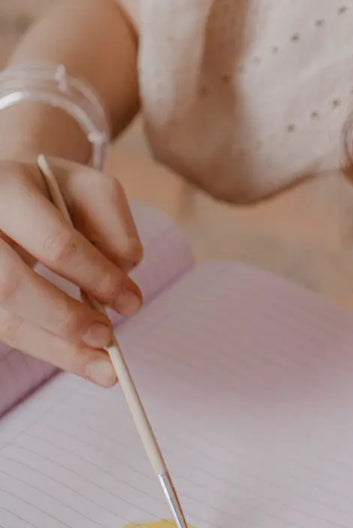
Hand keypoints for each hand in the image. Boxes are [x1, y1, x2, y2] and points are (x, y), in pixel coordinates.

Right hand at [0, 157, 143, 385]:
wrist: (4, 192)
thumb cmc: (55, 191)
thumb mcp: (92, 191)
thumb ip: (114, 228)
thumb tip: (124, 275)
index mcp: (8, 188)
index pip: (55, 243)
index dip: (96, 276)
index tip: (133, 303)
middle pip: (12, 287)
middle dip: (66, 319)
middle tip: (109, 339)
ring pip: (4, 319)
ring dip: (56, 349)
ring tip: (103, 369)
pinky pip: (4, 328)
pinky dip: (44, 346)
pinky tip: (76, 357)